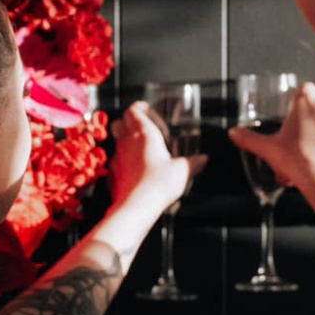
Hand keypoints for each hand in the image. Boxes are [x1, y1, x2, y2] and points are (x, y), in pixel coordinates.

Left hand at [109, 99, 207, 215]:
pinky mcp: (111, 175)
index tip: (146, 111)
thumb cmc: (160, 182)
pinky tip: (134, 173)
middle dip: (127, 123)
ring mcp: (117, 159)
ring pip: (115, 143)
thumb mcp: (182, 171)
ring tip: (140, 152)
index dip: (139, 108)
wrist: (136, 206)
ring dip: (125, 144)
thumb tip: (203, 159)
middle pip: (118, 123)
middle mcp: (127, 142)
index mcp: (144, 133)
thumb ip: (193, 163)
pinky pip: (114, 164)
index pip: (133, 110)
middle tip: (141, 130)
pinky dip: (122, 164)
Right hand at [227, 82, 314, 211]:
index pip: (303, 87)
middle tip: (293, 136)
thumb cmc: (300, 161)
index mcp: (305, 103)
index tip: (290, 108)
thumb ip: (249, 139)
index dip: (296, 97)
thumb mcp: (268, 149)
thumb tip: (235, 134)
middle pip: (314, 106)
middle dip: (304, 119)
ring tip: (303, 152)